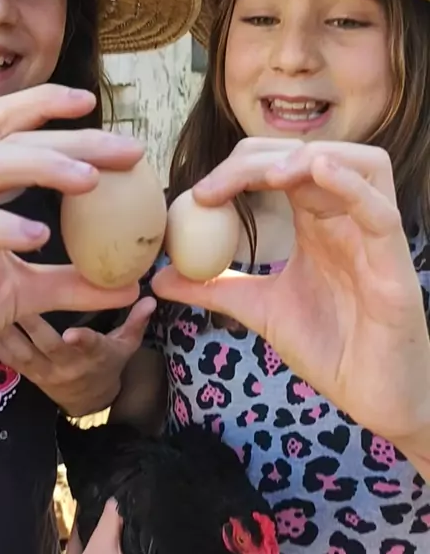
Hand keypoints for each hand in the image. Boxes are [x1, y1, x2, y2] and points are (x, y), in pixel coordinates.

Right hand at [0, 84, 144, 360]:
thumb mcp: (22, 293)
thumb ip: (71, 284)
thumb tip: (129, 287)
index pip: (4, 129)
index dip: (42, 106)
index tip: (91, 103)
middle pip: (6, 138)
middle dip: (70, 138)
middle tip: (127, 151)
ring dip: (36, 164)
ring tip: (89, 179)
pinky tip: (38, 234)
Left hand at [0, 297, 155, 414]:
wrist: (90, 400)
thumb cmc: (109, 363)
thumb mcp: (127, 345)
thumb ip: (136, 321)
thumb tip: (150, 298)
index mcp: (95, 355)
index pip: (90, 347)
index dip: (82, 341)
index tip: (72, 334)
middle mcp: (69, 365)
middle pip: (49, 346)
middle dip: (34, 324)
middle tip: (18, 298)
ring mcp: (46, 371)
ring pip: (23, 353)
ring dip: (8, 333)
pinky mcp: (29, 374)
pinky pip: (10, 360)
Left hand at [152, 138, 429, 444]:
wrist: (372, 398)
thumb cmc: (330, 348)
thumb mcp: (259, 309)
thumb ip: (213, 288)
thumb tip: (158, 278)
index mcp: (319, 223)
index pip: (282, 168)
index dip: (238, 169)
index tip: (197, 197)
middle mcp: (349, 219)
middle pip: (311, 155)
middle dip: (257, 161)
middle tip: (211, 190)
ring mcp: (375, 238)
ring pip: (361, 163)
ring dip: (308, 160)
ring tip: (266, 178)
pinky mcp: (396, 266)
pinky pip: (382, 210)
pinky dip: (352, 184)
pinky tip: (318, 172)